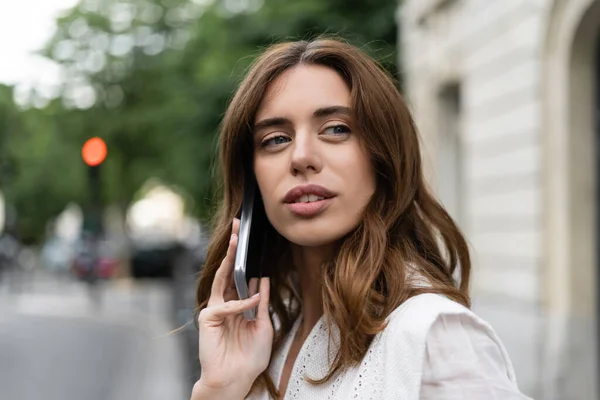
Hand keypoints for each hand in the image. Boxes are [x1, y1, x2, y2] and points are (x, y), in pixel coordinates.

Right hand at [193, 218, 272, 397]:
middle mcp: (225, 303)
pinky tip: (252, 299)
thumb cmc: (249, 357)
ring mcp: (215, 309)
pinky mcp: (208, 318)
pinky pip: (226, 305)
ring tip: (236, 241)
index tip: (248, 239)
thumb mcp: (263, 326)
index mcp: (237, 304)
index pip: (240, 276)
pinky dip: (241, 303)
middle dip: (233, 249)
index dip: (243, 258)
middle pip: (228, 270)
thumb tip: (264, 281)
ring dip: (229, 259)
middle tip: (238, 227)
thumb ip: (262, 304)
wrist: (236, 379)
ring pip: (222, 278)